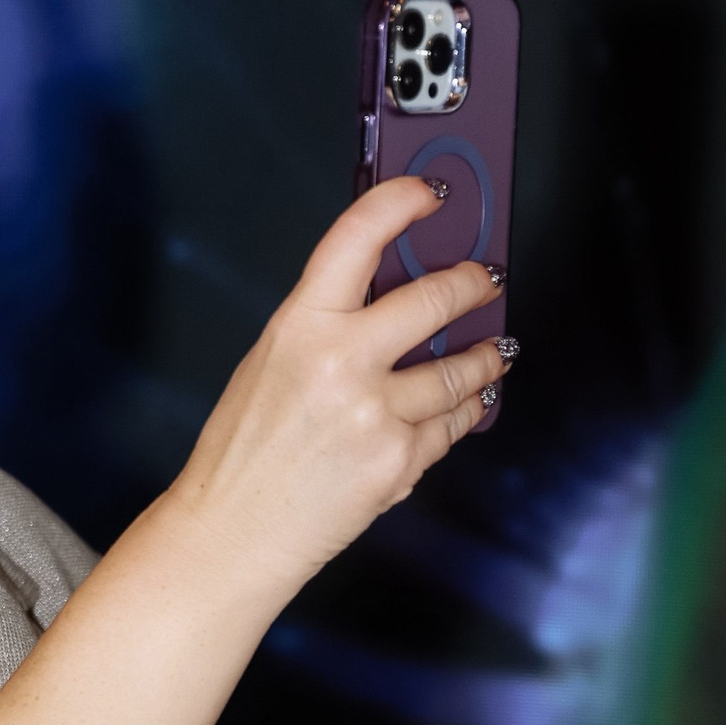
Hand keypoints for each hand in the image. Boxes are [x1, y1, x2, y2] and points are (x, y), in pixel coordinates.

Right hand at [174, 177, 510, 608]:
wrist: (232, 532)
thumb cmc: (242, 453)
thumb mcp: (270, 364)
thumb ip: (326, 326)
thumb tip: (388, 293)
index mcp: (299, 326)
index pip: (357, 236)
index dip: (400, 201)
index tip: (428, 192)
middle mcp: (341, 362)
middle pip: (434, 298)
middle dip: (472, 283)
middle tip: (486, 278)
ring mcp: (375, 413)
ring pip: (459, 369)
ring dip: (484, 355)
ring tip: (492, 348)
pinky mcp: (400, 460)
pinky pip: (452, 425)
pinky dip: (466, 411)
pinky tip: (469, 402)